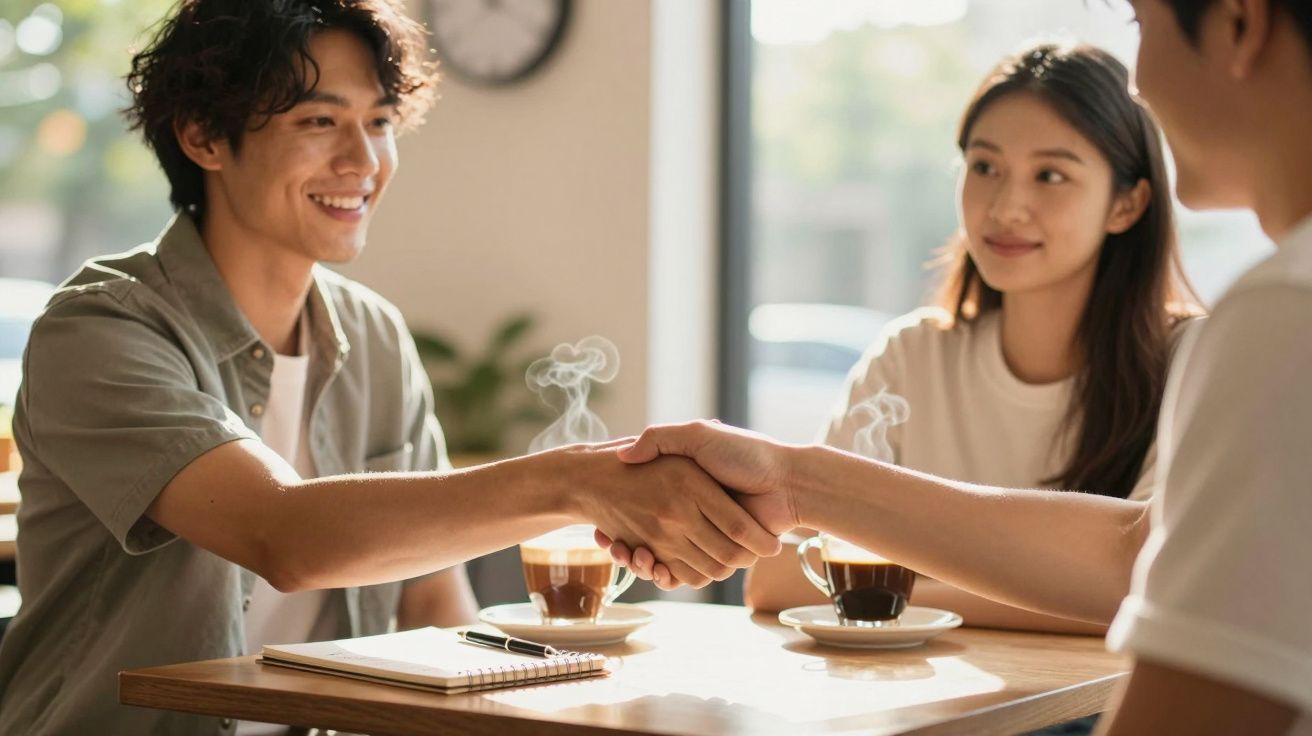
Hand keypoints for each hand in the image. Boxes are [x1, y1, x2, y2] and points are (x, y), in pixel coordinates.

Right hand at [559, 443, 780, 587]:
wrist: (788, 481)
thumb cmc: (744, 454)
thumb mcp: (697, 436)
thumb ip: (661, 439)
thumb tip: (624, 454)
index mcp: (685, 488)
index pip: (643, 508)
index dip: (622, 520)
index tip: (602, 524)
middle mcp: (692, 513)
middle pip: (648, 538)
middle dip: (627, 545)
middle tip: (609, 542)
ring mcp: (706, 535)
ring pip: (663, 558)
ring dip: (643, 561)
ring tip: (628, 554)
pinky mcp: (721, 555)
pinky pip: (688, 572)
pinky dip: (668, 575)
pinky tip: (651, 566)